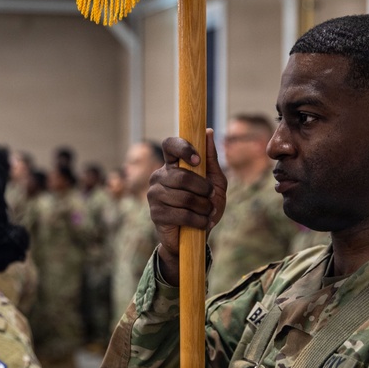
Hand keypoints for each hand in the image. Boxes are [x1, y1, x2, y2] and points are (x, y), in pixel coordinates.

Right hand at [147, 129, 226, 285]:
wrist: (197, 235)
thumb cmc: (205, 205)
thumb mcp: (214, 182)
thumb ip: (211, 159)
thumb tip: (208, 132)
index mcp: (172, 165)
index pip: (169, 145)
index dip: (182, 148)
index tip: (197, 159)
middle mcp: (159, 176)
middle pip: (181, 176)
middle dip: (203, 188)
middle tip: (211, 196)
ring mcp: (154, 195)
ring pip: (183, 197)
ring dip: (203, 207)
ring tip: (208, 213)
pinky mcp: (155, 214)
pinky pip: (181, 214)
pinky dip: (198, 220)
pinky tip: (203, 223)